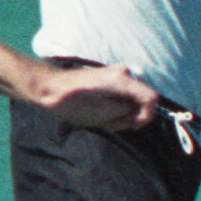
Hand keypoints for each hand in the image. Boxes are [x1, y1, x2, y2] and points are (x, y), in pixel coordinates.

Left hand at [33, 61, 160, 134]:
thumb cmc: (72, 102)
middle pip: (142, 99)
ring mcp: (117, 73)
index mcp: (122, 80)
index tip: (132, 127)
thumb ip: (126, 111)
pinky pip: (124, 95)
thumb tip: (139, 111)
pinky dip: (117, 107)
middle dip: (131, 116)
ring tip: (103, 119)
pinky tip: (101, 111)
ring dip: (122, 113)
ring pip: (133, 99)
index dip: (147, 116)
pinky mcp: (110, 78)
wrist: (49, 88)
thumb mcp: (102, 113)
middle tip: (110, 124)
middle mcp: (123, 72)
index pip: (151, 98)